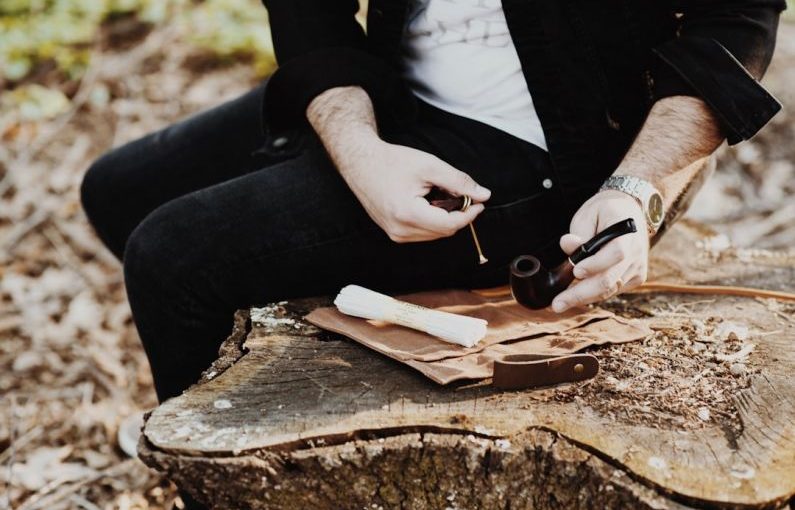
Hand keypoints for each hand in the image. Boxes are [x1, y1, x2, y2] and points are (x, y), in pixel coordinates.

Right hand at [341, 135, 490, 241]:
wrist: (360, 163)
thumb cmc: (393, 161)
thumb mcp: (430, 166)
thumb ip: (458, 182)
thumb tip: (484, 195)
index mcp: (407, 214)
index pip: (450, 224)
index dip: (469, 213)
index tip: (479, 201)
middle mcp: (400, 230)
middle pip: (444, 231)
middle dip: (458, 214)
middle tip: (462, 193)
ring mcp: (395, 234)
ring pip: (435, 234)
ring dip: (445, 218)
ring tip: (441, 194)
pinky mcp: (393, 233)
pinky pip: (423, 232)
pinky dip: (433, 220)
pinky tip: (429, 202)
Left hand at [551, 189, 648, 312]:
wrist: (629, 211)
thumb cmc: (605, 212)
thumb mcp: (589, 214)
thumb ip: (579, 232)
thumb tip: (567, 244)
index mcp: (628, 233)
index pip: (617, 253)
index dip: (596, 264)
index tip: (576, 271)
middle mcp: (637, 253)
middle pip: (611, 279)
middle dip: (581, 293)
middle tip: (558, 303)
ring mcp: (637, 268)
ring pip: (609, 290)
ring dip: (584, 298)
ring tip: (560, 303)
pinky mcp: (635, 278)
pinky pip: (612, 291)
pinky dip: (593, 295)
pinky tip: (575, 296)